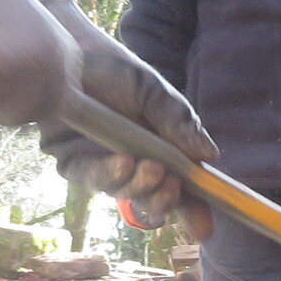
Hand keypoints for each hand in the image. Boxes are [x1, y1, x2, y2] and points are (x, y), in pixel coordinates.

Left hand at [32, 0, 220, 238]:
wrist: (70, 50)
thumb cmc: (116, 71)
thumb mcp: (156, 93)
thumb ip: (180, 123)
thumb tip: (209, 155)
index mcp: (161, 151)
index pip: (182, 188)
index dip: (194, 211)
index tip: (204, 230)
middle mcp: (133, 163)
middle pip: (152, 200)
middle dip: (164, 201)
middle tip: (173, 186)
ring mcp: (102, 164)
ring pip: (123, 194)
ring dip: (140, 187)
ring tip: (151, 168)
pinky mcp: (71, 161)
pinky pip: (90, 179)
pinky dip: (110, 175)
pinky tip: (124, 161)